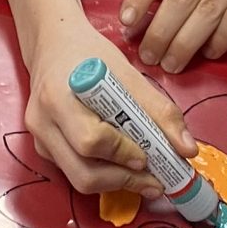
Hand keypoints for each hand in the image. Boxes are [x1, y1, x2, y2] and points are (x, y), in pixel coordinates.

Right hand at [0, 0, 198, 197]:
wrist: (52, 44)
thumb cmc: (89, 54)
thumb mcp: (127, 72)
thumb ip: (159, 109)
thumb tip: (187, 149)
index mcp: (59, 98)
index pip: (91, 140)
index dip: (123, 154)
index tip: (149, 157)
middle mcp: (43, 123)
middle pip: (82, 172)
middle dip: (123, 180)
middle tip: (155, 181)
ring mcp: (39, 139)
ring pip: (77, 179)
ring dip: (115, 183)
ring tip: (144, 178)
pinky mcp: (42, 148)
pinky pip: (73, 172)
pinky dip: (102, 175)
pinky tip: (122, 166)